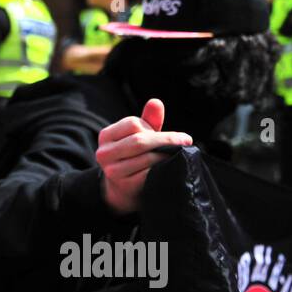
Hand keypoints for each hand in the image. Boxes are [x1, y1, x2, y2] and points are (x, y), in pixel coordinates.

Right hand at [96, 98, 192, 214]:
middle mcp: (104, 153)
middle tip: (186, 141)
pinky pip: (150, 173)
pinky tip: (170, 167)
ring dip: (167, 155)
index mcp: (106, 136)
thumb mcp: (138, 136)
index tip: (170, 134)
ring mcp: (113, 171)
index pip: (133, 123)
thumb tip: (156, 102)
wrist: (122, 190)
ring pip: (147, 157)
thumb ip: (148, 120)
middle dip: (167, 140)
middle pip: (140, 140)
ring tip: (178, 155)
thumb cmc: (134, 156)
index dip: (153, 127)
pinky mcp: (125, 186)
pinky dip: (163, 168)